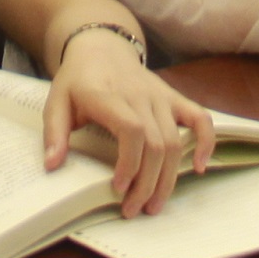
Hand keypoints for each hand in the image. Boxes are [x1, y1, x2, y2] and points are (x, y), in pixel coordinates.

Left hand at [43, 28, 212, 216]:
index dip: (129, 163)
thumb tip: (52, 165)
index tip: (118, 188)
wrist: (101, 47)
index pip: (131, 129)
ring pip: (174, 140)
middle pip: (155, 143)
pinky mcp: (174, 97)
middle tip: (133, 210)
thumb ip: (54, 133)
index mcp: (107, 95)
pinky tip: (200, 166)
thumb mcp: (56, 102)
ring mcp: (160, 96)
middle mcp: (139, 95)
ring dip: (168, 178)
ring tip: (153, 205)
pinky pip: (199, 118)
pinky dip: (205, 141)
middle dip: (147, 183)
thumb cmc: (78, 80)